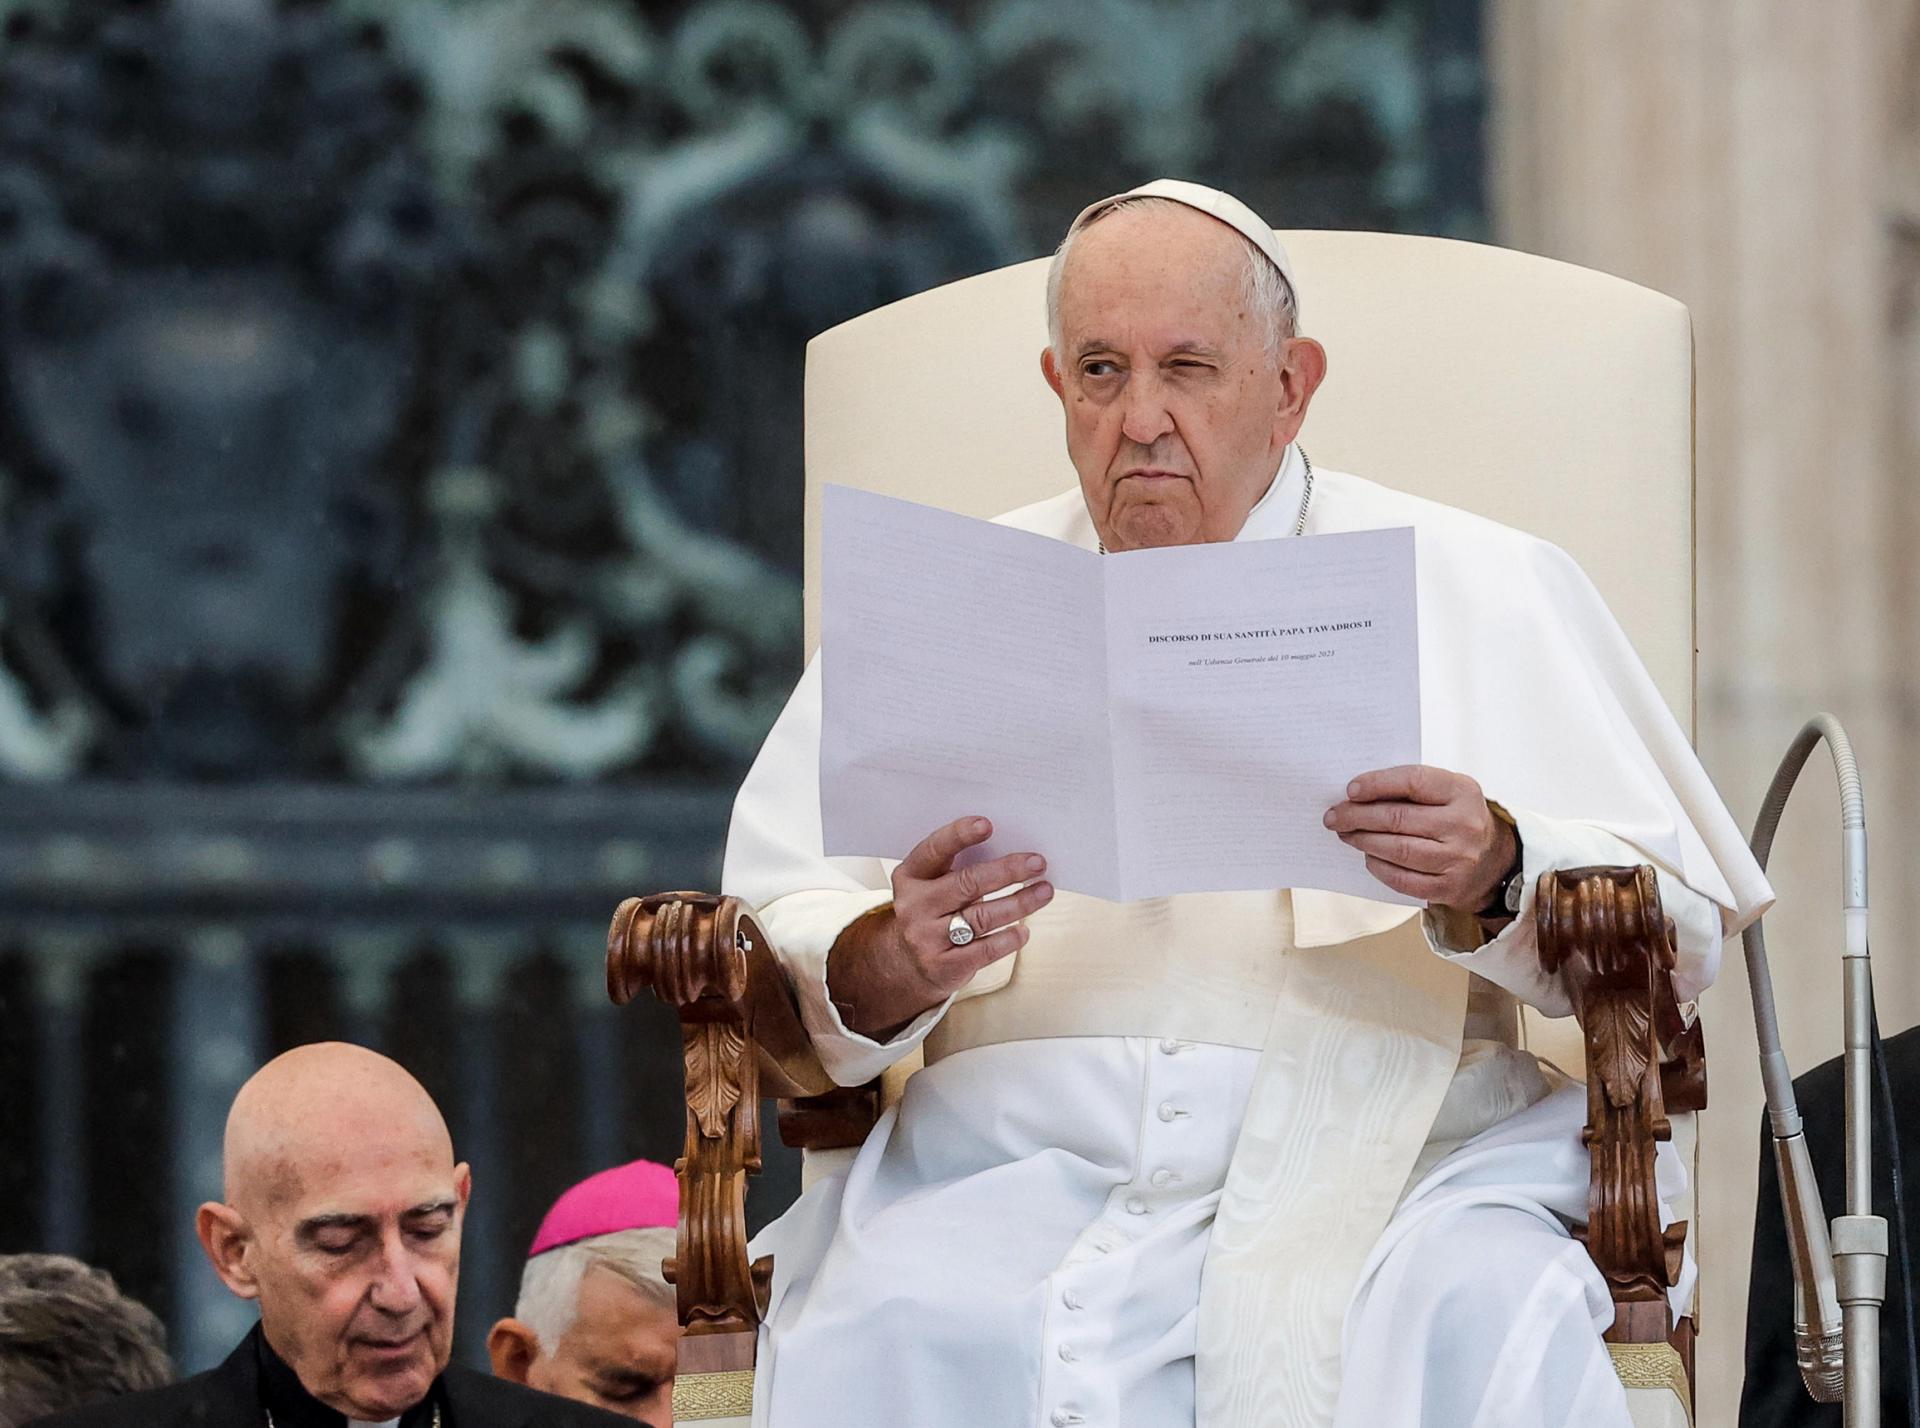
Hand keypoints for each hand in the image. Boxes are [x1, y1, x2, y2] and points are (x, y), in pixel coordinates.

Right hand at [827, 817, 1052, 1038]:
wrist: (907, 964)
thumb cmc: (933, 912)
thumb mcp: (932, 885)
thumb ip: (959, 869)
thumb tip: (1015, 856)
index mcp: (911, 876)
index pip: (934, 850)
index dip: (960, 836)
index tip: (988, 824)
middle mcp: (914, 905)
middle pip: (967, 883)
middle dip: (1007, 871)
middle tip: (1037, 862)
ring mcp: (926, 937)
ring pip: (982, 917)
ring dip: (1020, 903)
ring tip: (1044, 891)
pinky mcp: (943, 965)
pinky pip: (985, 950)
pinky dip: (1009, 938)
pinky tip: (1023, 930)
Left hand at [1323, 765, 1515, 912]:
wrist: (1497, 862)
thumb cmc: (1459, 819)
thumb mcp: (1449, 792)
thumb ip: (1411, 788)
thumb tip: (1358, 793)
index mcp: (1463, 792)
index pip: (1414, 781)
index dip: (1378, 784)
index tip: (1351, 790)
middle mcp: (1463, 825)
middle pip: (1399, 818)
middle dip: (1358, 816)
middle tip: (1334, 816)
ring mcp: (1458, 859)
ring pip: (1398, 849)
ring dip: (1363, 841)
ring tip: (1346, 834)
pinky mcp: (1449, 887)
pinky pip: (1402, 879)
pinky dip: (1378, 867)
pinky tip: (1368, 856)